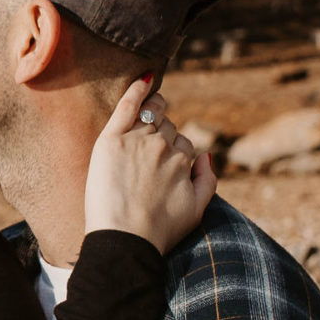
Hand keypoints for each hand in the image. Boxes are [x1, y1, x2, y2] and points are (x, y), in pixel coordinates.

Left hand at [84, 77, 216, 254]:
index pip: (183, 143)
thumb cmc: (159, 232)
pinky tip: (142, 79)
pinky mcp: (111, 140)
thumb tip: (208, 156)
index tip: (163, 165)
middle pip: (166, 128)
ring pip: (150, 116)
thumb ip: (208, 180)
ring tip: (151, 108)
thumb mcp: (197, 210)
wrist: (125, 240)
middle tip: (149, 151)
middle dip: (162, 134)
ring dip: (152, 111)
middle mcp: (163, 147)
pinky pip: (127, 105)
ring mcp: (137, 141)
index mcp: (184, 160)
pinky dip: (136, 90)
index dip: (174, 153)